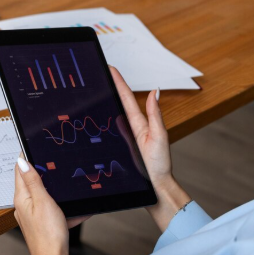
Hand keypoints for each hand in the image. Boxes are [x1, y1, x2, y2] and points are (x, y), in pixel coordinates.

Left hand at [13, 155, 89, 254]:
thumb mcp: (42, 201)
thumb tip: (21, 161)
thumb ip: (33, 181)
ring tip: (69, 186)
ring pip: (46, 196)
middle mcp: (24, 205)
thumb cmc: (48, 235)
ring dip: (57, 191)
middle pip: (32, 182)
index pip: (19, 170)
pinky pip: (55, 210)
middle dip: (45, 172)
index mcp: (21, 197)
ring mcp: (33, 216)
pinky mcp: (43, 224)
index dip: (26, 156)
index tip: (35, 146)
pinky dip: (65, 208)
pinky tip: (78, 209)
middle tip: (57, 163)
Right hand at [109, 66, 190, 231]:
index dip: (118, 81)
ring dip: (104, 101)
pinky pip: (108, 129)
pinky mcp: (118, 145)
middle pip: (117, 102)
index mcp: (139, 122)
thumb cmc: (160, 165)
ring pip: (112, 114)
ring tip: (93, 88)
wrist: (155, 186)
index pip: (126, 97)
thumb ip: (155, 115)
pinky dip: (102, 119)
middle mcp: (131, 126)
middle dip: (109, 86)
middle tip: (99, 72)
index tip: (110, 68)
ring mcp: (124, 135)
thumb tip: (155, 92)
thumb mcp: (159, 137)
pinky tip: (94, 115)